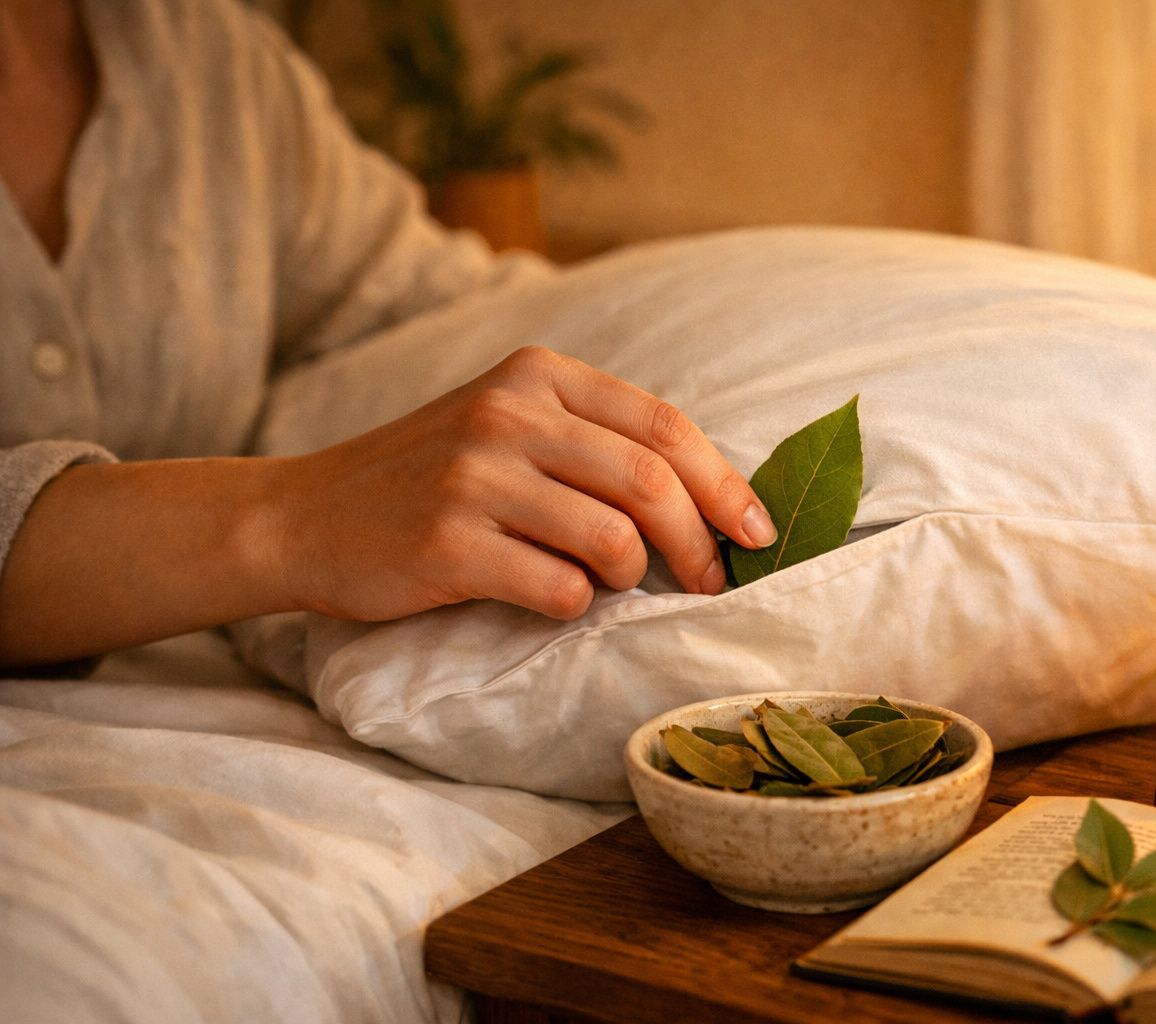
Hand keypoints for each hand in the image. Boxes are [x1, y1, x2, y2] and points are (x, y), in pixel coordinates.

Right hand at [269, 346, 777, 620]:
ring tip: (614, 585)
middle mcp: (508, 414)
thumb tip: (712, 498)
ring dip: (634, 578)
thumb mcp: (508, 424)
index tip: (758, 532)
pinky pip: (559, 588)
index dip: (725, 484)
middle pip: (652, 483)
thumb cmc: (430, 479)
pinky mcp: (447, 543)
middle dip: (700, 545)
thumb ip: (595, 441)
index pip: (664, 426)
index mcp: (537, 375)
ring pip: (613, 539)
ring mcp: (474, 477)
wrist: (304, 515)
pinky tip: (551, 597)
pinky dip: (576, 605)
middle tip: (712, 583)